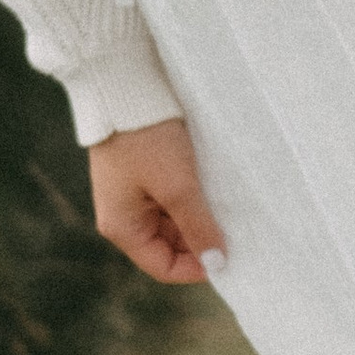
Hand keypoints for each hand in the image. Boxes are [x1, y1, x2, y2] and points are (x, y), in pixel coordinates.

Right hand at [90, 116, 226, 283]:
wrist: (125, 86)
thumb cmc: (147, 139)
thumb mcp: (177, 187)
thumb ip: (198, 227)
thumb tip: (217, 263)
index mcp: (122, 227)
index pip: (162, 267)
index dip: (196, 267)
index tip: (229, 256)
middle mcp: (124, 215)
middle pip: (169, 246)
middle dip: (199, 241)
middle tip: (233, 230)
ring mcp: (133, 194)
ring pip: (173, 222)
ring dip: (198, 218)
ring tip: (224, 207)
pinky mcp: (143, 174)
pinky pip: (172, 200)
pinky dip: (193, 200)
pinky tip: (212, 190)